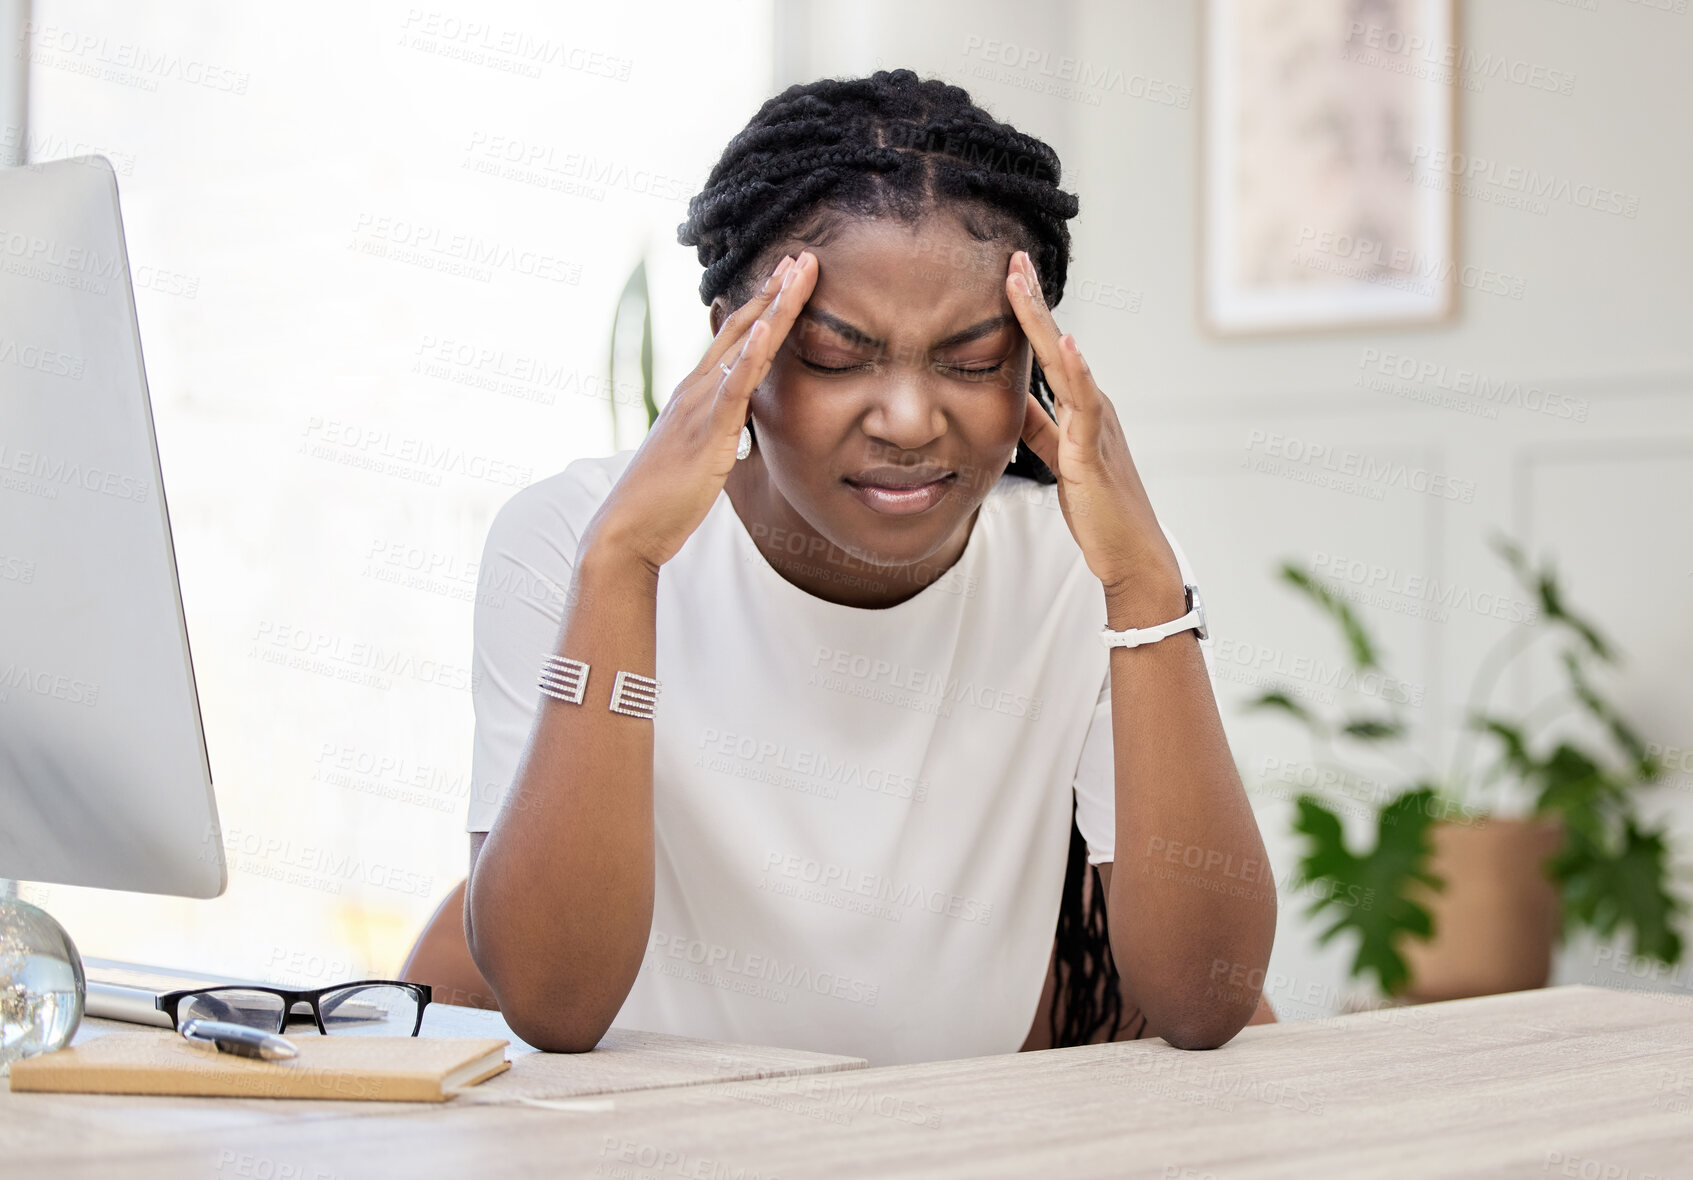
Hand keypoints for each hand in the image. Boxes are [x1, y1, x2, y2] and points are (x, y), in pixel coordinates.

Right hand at [583, 251, 819, 573]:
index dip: (763, 305)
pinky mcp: (706, 432)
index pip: (736, 338)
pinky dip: (751, 355)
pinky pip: (733, 387)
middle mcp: (696, 389)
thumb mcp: (699, 456)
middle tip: (802, 255)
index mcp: (695, 394)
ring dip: (774, 306)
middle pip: (742, 328)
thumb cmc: (663, 500)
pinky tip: (768, 328)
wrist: (628, 528)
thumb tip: (736, 429)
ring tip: (798, 271)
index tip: (788, 276)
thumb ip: (719, 433)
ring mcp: (699, 406)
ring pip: (744, 346)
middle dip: (774, 290)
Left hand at [1005, 250, 1181, 603]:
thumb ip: (1040, 428)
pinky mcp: (1092, 452)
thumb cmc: (1099, 508)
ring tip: (1020, 282)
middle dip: (1032, 300)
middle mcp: (1093, 406)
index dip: (1027, 314)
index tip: (1008, 276)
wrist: (1131, 552)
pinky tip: (1065, 343)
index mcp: (1082, 408)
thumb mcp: (1059, 458)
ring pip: (1064, 363)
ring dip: (1041, 320)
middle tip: (1011, 258)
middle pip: (1055, 344)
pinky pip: (1083, 405)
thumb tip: (1015, 401)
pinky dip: (1076, 371)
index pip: (1048, 352)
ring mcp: (1096, 425)